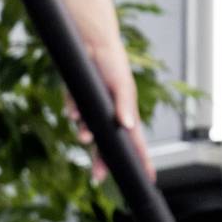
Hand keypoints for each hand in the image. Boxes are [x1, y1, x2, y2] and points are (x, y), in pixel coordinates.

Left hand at [68, 37, 150, 182]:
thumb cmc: (113, 62)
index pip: (136, 142)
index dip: (142, 160)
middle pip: (107, 146)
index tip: (147, 179)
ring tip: (84, 137)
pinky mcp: (77, 100)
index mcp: (126, 113)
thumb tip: (128, 126)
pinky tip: (73, 111)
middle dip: (103, 162)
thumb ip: (125, 105)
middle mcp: (110, 115)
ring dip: (85, 136)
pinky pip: (74, 113)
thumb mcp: (122, 84)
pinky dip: (73, 113)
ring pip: (88, 133)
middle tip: (97, 177)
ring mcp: (93, 109)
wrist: (90, 42)